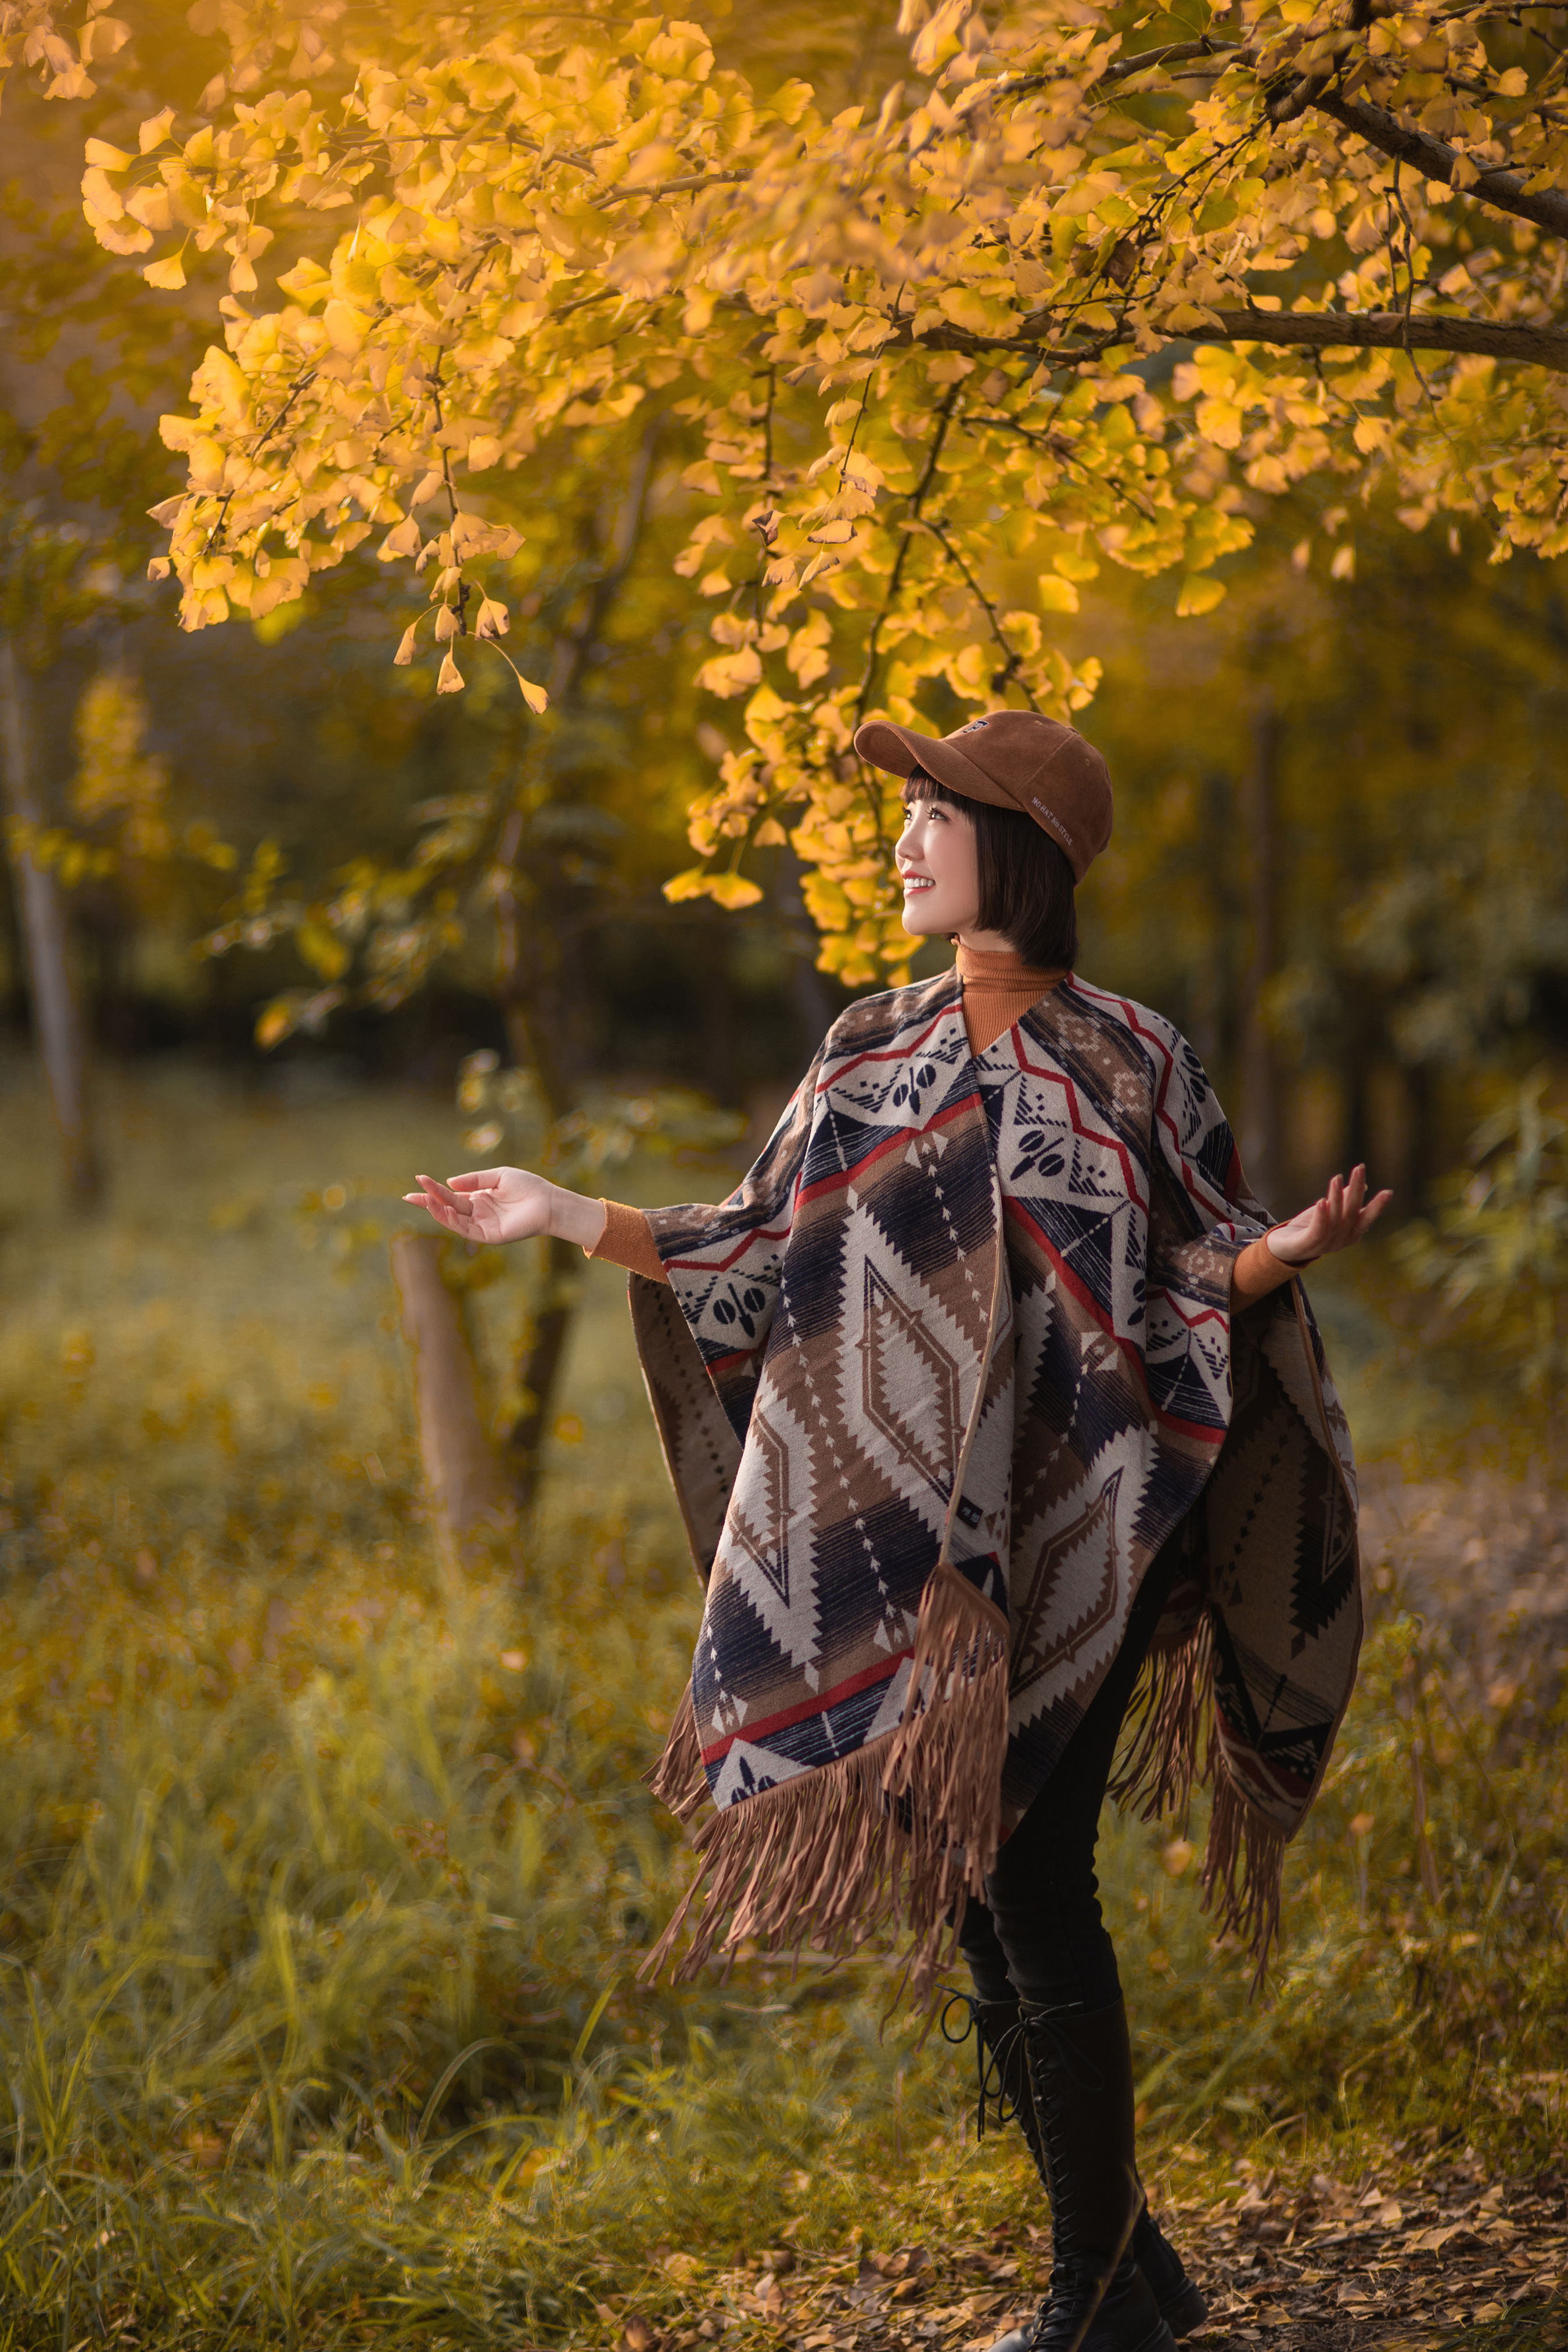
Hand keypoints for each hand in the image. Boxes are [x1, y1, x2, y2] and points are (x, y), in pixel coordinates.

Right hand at [402, 1166, 605, 1249]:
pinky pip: (467, 1230)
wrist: (548, 1201)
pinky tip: (444, 1210)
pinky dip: (453, 1221)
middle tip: (409, 1195)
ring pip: (454, 1220)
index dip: (433, 1191)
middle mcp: (478, 1213)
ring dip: (438, 1211)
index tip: (417, 1182)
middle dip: (429, 1202)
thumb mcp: (498, 1176)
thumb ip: (474, 1179)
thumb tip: (449, 1182)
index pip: (451, 1196)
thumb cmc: (528, 1187)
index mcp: (479, 1199)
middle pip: (448, 1208)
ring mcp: (483, 1225)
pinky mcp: (490, 1235)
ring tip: (425, 1200)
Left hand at [1266, 1165, 1391, 1266]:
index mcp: (1350, 1234)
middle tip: (1359, 1168)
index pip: (1366, 1219)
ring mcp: (1325, 1245)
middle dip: (1356, 1190)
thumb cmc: (1307, 1228)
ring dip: (1336, 1197)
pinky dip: (1321, 1216)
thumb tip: (1363, 1185)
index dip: (1377, 1207)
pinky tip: (1322, 1201)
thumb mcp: (1328, 1211)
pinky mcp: (1307, 1246)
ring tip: (1336, 1177)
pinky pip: (1317, 1230)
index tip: (1389, 1192)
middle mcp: (1340, 1241)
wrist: (1282, 1249)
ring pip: (1334, 1220)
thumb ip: (1343, 1200)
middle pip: (1351, 1214)